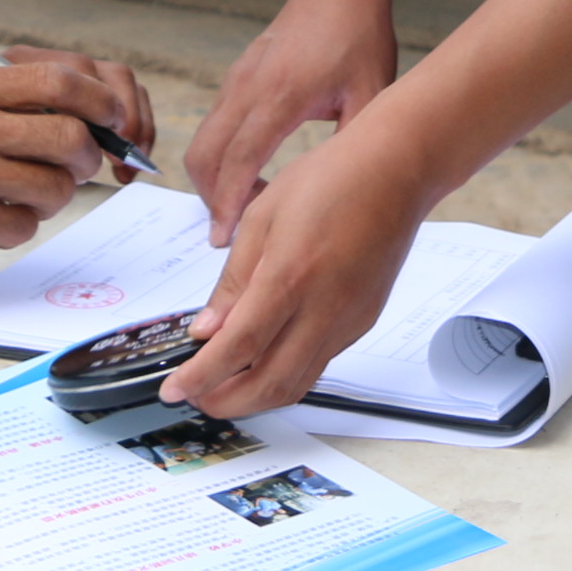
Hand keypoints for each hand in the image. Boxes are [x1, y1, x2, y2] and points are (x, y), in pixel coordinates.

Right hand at [0, 51, 152, 277]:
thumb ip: (6, 105)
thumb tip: (86, 117)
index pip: (64, 79)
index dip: (104, 102)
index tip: (114, 123)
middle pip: (73, 137)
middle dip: (85, 161)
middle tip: (70, 173)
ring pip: (56, 187)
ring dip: (48, 201)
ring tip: (13, 201)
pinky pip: (25, 227)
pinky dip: (15, 230)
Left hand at [158, 139, 424, 417]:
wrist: (397, 170)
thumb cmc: (330, 178)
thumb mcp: (262, 216)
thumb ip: (233, 280)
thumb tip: (207, 329)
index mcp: (290, 276)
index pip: (238, 347)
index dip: (201, 377)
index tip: (174, 390)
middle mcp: (324, 308)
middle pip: (269, 383)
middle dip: (225, 401)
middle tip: (195, 396)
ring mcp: (349, 320)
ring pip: (298, 384)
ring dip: (257, 398)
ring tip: (225, 387)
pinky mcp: (363, 321)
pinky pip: (319, 362)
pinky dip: (286, 373)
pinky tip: (265, 358)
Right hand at [182, 0, 398, 247]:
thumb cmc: (359, 37)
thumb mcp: (371, 94)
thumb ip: (353, 144)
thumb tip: (342, 195)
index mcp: (281, 95)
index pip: (240, 160)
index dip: (228, 204)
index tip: (224, 239)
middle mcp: (248, 87)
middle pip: (204, 156)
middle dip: (212, 199)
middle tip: (243, 227)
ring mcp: (236, 80)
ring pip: (202, 142)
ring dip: (215, 179)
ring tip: (255, 202)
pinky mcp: (236, 77)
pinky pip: (214, 126)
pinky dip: (221, 158)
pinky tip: (254, 171)